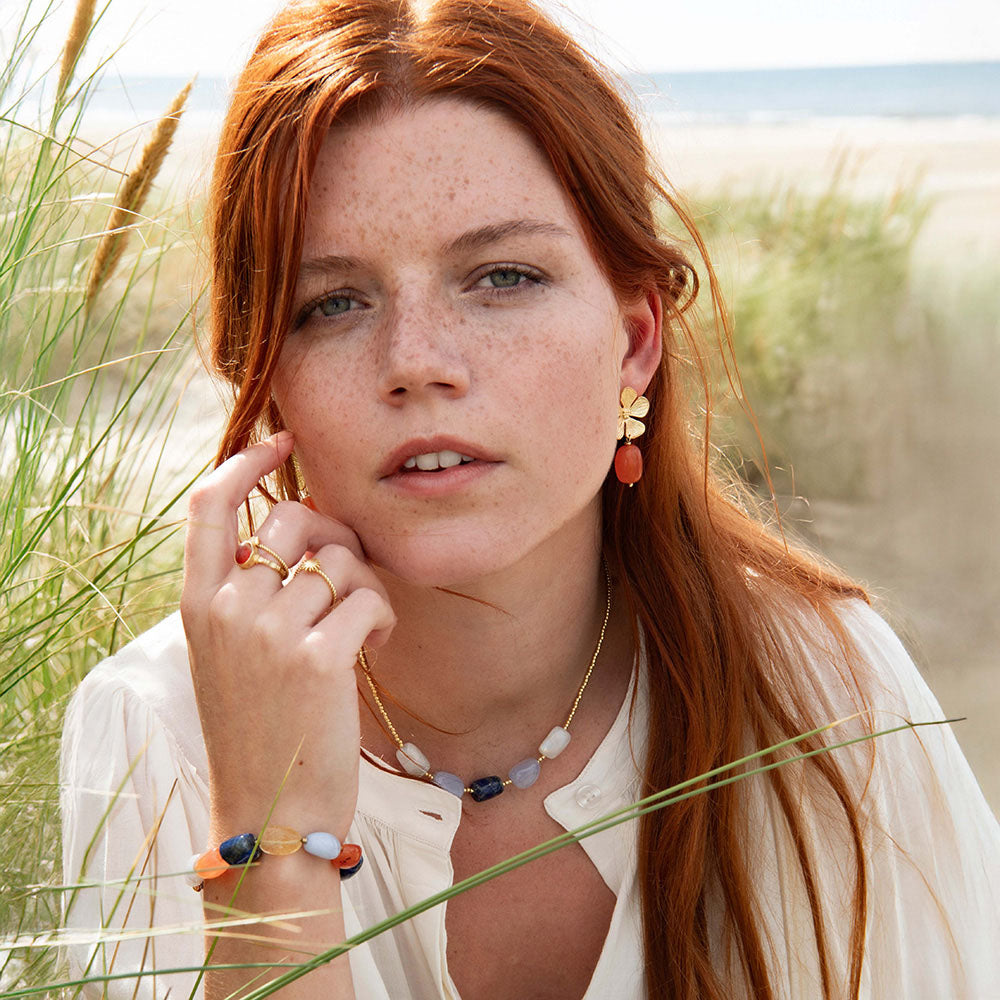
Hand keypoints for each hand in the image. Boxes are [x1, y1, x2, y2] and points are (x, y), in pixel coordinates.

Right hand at [180, 431, 395, 838]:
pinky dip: (382, 616)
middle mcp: (227, 610)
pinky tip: (374, 644)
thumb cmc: (261, 727)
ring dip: (365, 587)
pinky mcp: (319, 659)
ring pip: (341, 561)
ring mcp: (270, 633)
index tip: (282, 443)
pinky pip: (369, 598)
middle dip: (335, 533)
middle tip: (349, 568)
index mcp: (197, 604)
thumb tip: (291, 530)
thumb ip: (244, 592)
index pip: (207, 505)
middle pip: (293, 519)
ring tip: (360, 627)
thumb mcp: (228, 654)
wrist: (271, 811)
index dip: (246, 462)